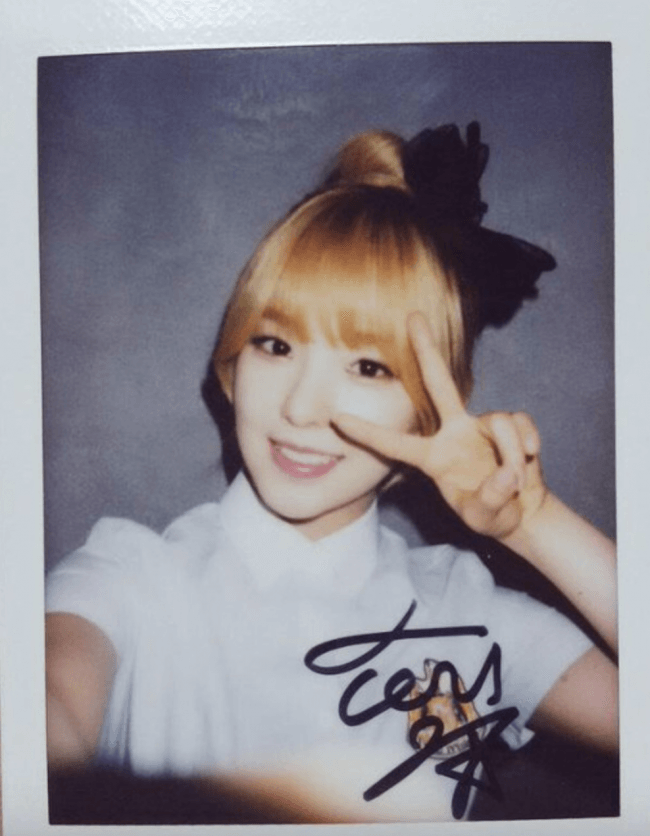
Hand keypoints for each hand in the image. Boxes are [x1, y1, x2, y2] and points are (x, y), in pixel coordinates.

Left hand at [334, 312, 547, 541]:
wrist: (524, 512)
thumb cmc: (492, 515)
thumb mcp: (484, 517)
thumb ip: (490, 499)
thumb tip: (505, 472)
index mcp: (433, 458)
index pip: (395, 444)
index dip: (367, 433)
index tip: (336, 420)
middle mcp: (453, 433)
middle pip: (438, 383)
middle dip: (427, 350)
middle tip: (413, 317)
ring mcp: (481, 426)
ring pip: (497, 421)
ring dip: (510, 453)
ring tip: (514, 481)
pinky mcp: (510, 426)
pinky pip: (519, 423)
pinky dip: (527, 443)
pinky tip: (531, 458)